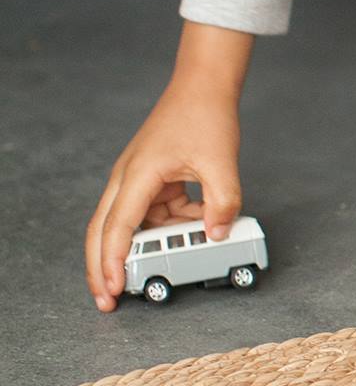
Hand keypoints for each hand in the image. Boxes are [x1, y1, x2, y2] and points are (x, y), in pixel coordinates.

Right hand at [85, 78, 242, 311]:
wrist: (203, 86)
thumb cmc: (205, 116)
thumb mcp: (222, 162)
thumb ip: (222, 202)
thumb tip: (217, 234)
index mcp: (138, 174)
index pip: (117, 227)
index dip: (112, 261)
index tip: (114, 288)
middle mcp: (128, 178)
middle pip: (103, 231)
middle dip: (103, 267)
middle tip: (108, 300)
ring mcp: (137, 178)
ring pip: (129, 224)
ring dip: (147, 246)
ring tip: (168, 267)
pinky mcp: (150, 179)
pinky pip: (152, 212)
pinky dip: (168, 226)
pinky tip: (194, 226)